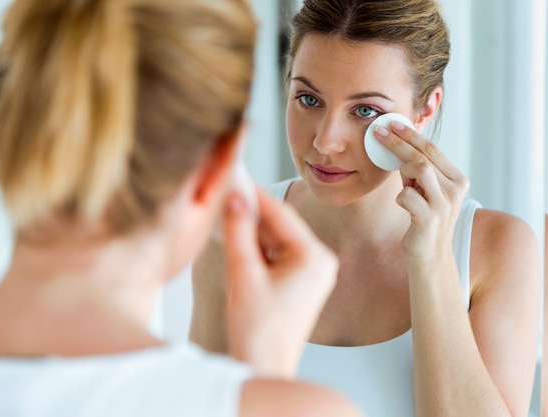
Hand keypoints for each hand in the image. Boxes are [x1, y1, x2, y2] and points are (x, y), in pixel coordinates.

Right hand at [221, 187, 337, 377]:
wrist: (263, 367)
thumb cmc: (258, 330)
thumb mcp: (243, 273)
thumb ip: (238, 231)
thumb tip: (235, 198)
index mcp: (315, 258)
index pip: (281, 215)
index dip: (255, 194)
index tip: (235, 177)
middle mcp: (320, 262)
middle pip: (281, 226)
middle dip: (252, 212)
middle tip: (227, 191)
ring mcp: (312, 273)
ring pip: (277, 239)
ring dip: (253, 229)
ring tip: (227, 212)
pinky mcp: (301, 282)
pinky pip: (278, 254)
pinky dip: (258, 247)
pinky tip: (238, 237)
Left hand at [374, 123, 468, 260]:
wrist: (431, 256)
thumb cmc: (424, 219)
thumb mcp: (426, 191)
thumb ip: (420, 171)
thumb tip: (398, 143)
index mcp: (457, 179)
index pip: (433, 149)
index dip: (411, 134)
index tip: (393, 123)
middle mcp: (455, 189)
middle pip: (424, 155)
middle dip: (399, 140)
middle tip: (379, 131)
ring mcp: (444, 204)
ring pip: (419, 168)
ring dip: (402, 170)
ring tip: (401, 180)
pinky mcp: (430, 219)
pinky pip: (406, 195)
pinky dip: (400, 197)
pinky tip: (403, 205)